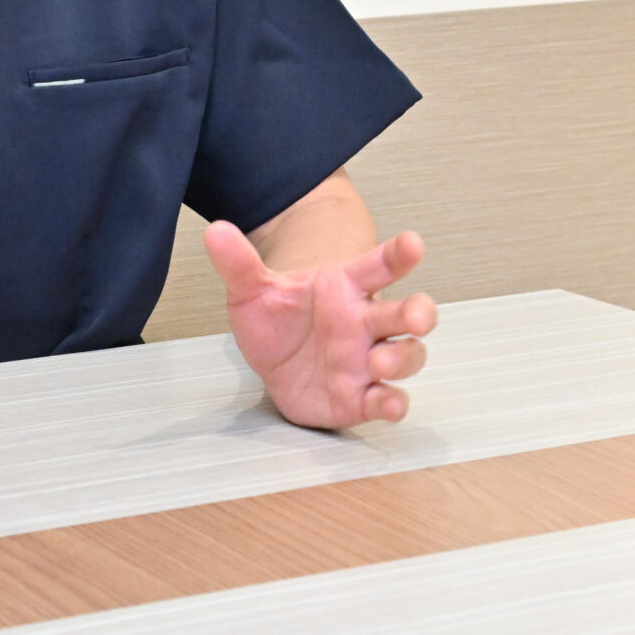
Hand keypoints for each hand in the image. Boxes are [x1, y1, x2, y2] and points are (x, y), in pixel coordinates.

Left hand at [204, 221, 435, 428]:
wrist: (276, 359)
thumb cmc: (279, 317)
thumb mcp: (252, 289)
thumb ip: (239, 262)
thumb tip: (216, 231)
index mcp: (345, 287)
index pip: (379, 264)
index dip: (399, 254)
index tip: (413, 244)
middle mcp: (365, 321)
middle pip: (407, 312)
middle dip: (419, 313)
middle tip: (415, 316)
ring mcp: (367, 360)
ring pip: (407, 355)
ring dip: (403, 358)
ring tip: (380, 362)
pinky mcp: (362, 397)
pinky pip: (388, 400)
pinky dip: (393, 403)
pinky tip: (387, 402)